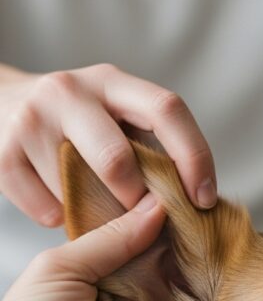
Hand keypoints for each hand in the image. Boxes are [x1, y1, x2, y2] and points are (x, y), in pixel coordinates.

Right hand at [0, 62, 215, 225]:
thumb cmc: (80, 124)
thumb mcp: (117, 117)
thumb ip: (152, 145)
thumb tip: (197, 200)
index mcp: (113, 82)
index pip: (167, 110)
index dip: (194, 156)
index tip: (204, 198)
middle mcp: (70, 91)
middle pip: (117, 158)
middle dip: (136, 196)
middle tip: (141, 213)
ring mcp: (31, 118)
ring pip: (78, 188)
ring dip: (94, 211)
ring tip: (95, 206)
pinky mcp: (1, 150)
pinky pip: (45, 207)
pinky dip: (60, 217)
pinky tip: (61, 207)